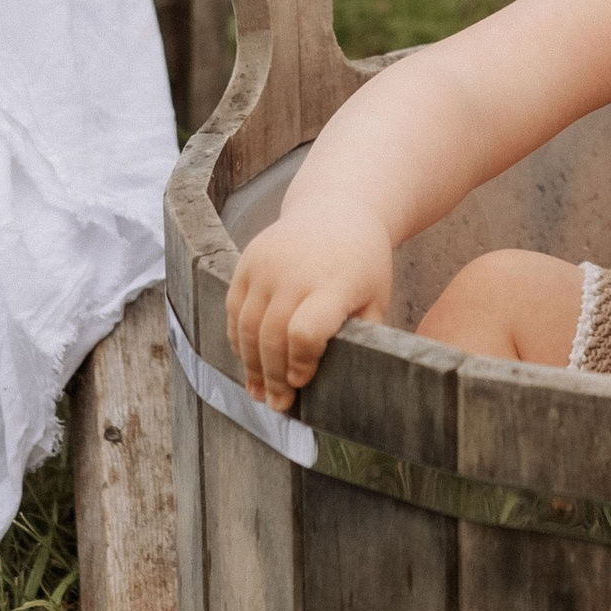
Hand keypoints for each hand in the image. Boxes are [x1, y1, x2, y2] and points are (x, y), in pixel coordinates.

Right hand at [225, 196, 392, 410]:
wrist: (337, 207)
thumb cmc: (362, 263)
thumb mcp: (375, 297)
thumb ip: (362, 334)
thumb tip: (346, 382)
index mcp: (334, 282)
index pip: (306, 331)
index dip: (300, 362)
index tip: (302, 381)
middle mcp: (295, 271)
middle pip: (272, 335)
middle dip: (272, 376)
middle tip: (277, 403)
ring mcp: (267, 264)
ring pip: (247, 326)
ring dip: (251, 365)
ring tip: (258, 391)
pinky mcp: (247, 260)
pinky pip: (234, 309)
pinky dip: (238, 339)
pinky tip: (249, 360)